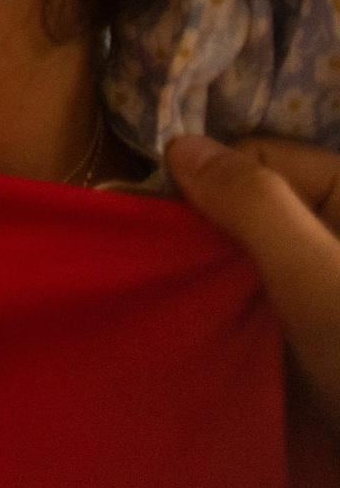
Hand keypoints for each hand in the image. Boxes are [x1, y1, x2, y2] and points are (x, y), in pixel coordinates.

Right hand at [169, 134, 339, 431]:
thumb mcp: (316, 273)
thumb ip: (253, 203)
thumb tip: (178, 144)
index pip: (260, 159)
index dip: (208, 185)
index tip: (165, 232)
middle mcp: (339, 231)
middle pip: (256, 207)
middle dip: (209, 237)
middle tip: (172, 279)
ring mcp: (327, 283)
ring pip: (255, 258)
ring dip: (220, 284)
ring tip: (191, 315)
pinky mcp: (321, 333)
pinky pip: (268, 304)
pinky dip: (241, 318)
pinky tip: (221, 344)